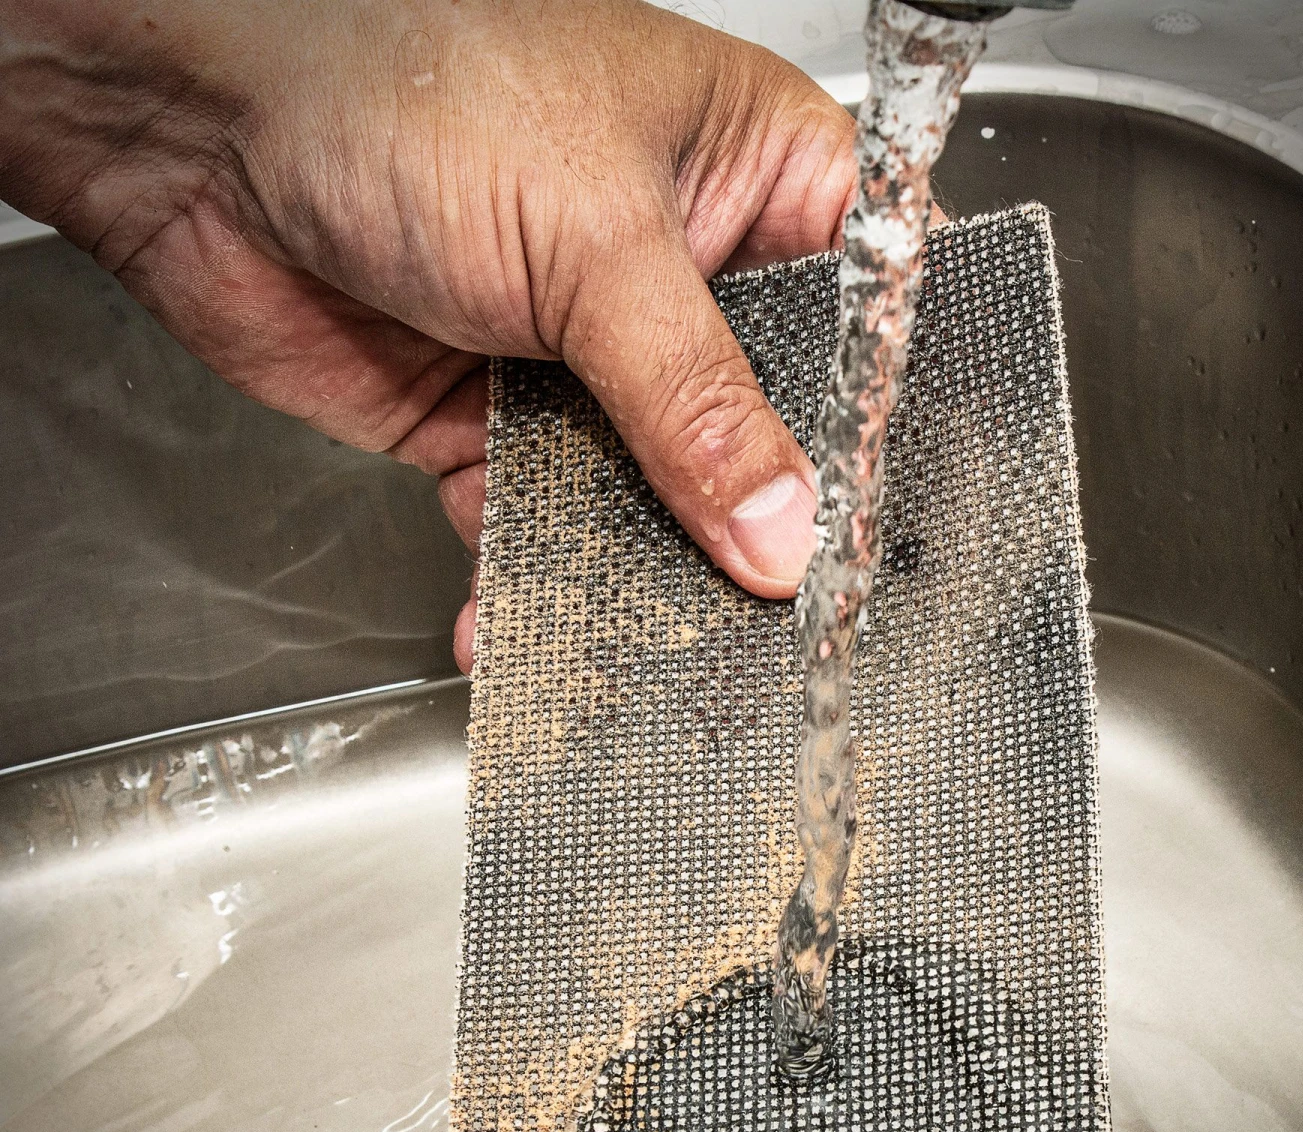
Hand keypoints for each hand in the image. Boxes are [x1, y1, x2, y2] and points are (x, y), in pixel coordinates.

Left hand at [0, 0, 858, 667]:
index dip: (868, 424)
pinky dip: (532, 580)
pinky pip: (546, 523)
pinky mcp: (501, 421)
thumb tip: (782, 528)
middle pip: (761, 429)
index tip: (871, 523)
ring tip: (653, 644)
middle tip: (769, 609)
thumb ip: (696, 402)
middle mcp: (679, 272)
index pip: (856, 317)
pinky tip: (524, 622)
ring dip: (642, 570)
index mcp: (750, 176)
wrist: (198, 130)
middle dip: (753, 522)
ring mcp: (590, 353)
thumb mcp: (594, 242)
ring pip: (657, 494)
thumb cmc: (401, 83)